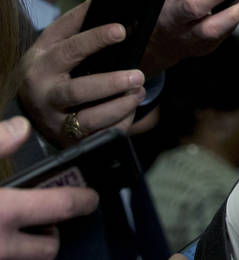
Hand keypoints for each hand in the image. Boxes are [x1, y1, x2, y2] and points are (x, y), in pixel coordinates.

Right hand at [0, 116, 98, 258]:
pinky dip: (11, 251)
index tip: (91, 197)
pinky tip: (3, 232)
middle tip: (49, 215)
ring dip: (29, 246)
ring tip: (20, 225)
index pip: (62, 208)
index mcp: (3, 212)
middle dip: (54, 231)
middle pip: (47, 247)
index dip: (83, 200)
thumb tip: (22, 128)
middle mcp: (0, 245)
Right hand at [18, 2, 145, 147]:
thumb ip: (77, 21)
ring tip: (139, 89)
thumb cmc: (51, 66)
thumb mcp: (54, 41)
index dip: (96, 39)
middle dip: (111, 83)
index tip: (121, 30)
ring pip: (91, 119)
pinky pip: (100, 135)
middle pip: (78, 91)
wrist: (30, 104)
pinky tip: (131, 106)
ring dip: (120, 105)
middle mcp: (45, 95)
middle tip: (138, 75)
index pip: (69, 50)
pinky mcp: (71, 140)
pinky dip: (121, 121)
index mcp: (41, 64)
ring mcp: (56, 121)